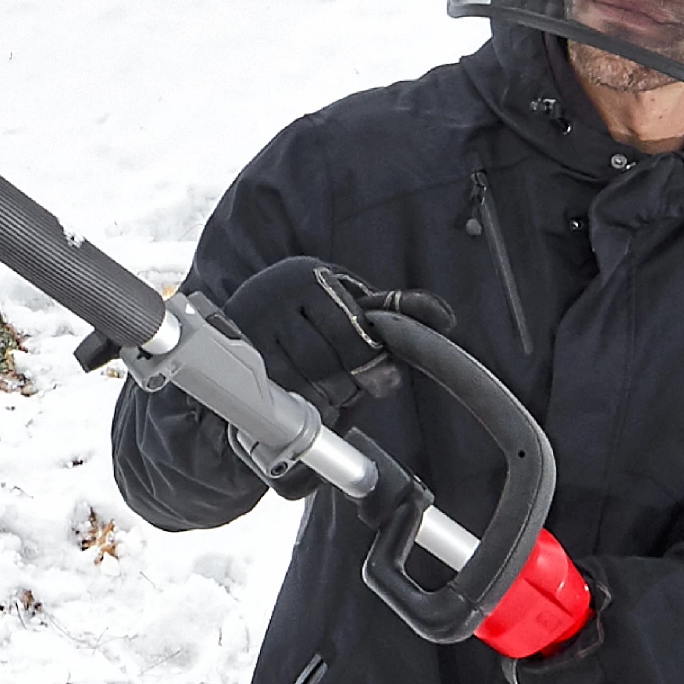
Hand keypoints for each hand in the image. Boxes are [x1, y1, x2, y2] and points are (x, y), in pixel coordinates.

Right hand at [207, 258, 456, 421]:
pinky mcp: (238, 360)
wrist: (240, 324)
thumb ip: (395, 311)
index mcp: (311, 275)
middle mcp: (276, 294)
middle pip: (326, 359)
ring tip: (323, 394)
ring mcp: (252, 327)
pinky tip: (304, 404)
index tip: (379, 383)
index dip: (369, 363)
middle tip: (346, 390)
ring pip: (302, 380)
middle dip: (345, 384)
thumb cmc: (308, 318)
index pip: (352, 329)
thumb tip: (445, 317)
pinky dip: (299, 408)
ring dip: (321, 398)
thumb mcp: (349, 306)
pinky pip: (278, 395)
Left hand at [491, 548, 683, 683]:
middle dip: (552, 674)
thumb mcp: (605, 578)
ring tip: (597, 654)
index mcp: (612, 646)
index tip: (521, 658)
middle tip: (557, 651)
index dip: (525, 670)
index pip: (543, 682)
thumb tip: (523, 599)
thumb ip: (565, 595)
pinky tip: (619, 668)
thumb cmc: (664, 590)